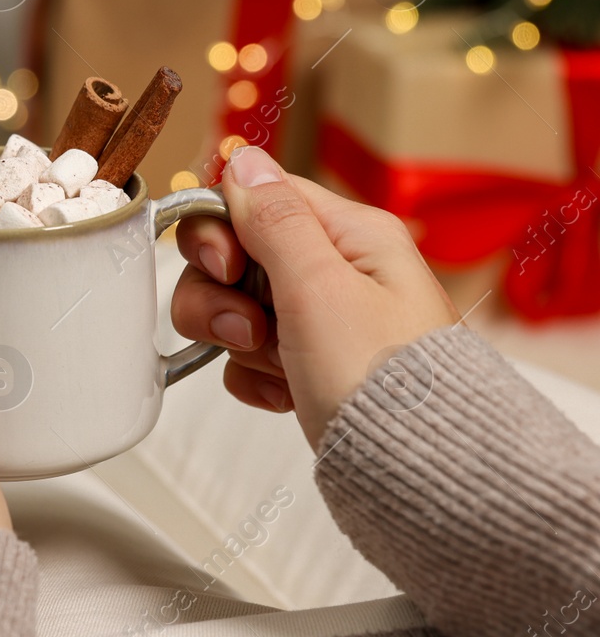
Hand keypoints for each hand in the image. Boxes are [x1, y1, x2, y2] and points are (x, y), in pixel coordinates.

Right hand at [172, 146, 457, 448]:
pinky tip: (284, 394)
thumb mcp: (319, 287)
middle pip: (234, 256)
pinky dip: (254, 377)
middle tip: (250, 329)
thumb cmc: (383, 383)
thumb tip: (246, 159)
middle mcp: (338, 272)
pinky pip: (249, 357)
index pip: (257, 199)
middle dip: (222, 296)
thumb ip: (274, 220)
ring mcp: (323, 322)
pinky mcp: (309, 368)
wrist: (415, 476)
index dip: (223, 232)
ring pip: (235, 307)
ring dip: (238, 342)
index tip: (227, 269)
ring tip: (278, 368)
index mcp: (351, 236)